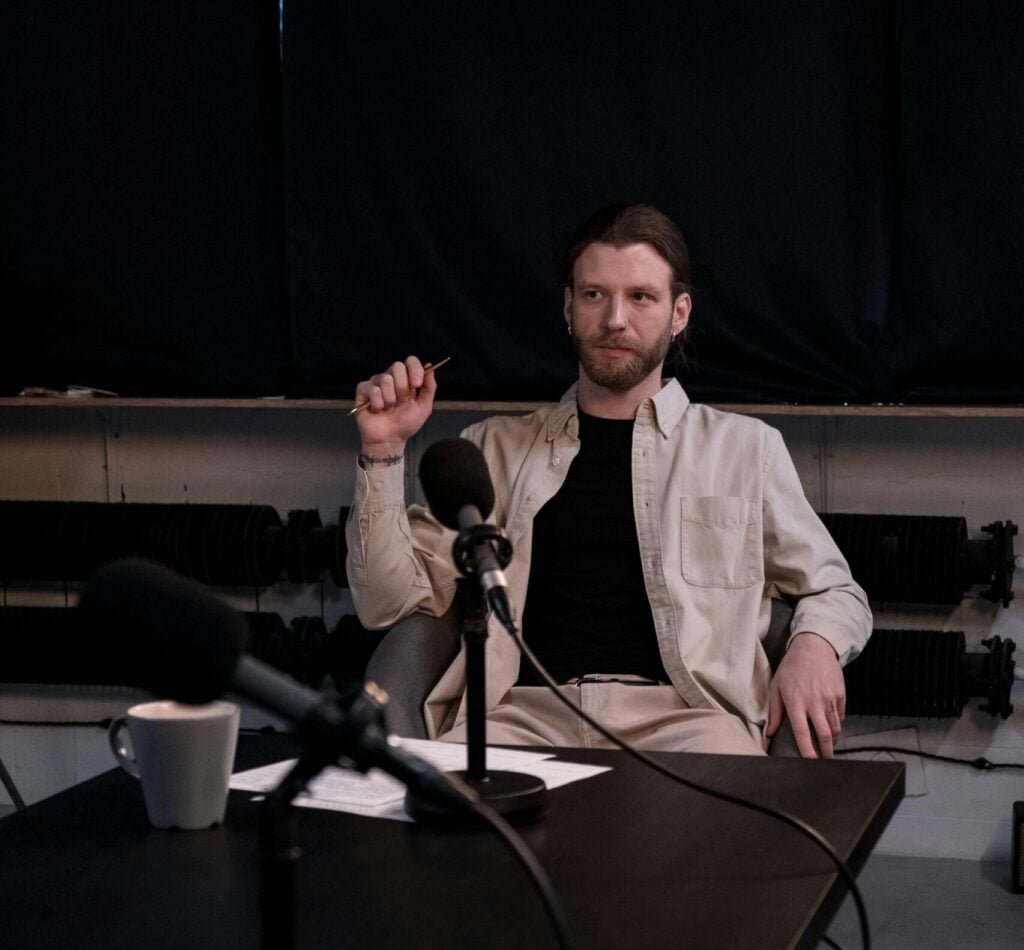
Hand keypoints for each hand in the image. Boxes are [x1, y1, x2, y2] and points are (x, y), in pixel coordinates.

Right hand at [353, 356, 437, 455]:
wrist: (390, 439)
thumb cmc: (406, 423)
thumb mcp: (424, 407)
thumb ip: (429, 387)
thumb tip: (429, 365)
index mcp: (406, 379)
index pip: (410, 361)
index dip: (414, 369)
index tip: (416, 384)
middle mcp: (391, 378)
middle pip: (397, 366)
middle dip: (402, 387)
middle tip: (401, 402)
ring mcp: (376, 383)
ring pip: (385, 379)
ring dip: (390, 399)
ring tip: (389, 409)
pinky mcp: (363, 390)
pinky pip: (372, 389)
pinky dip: (377, 403)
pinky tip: (377, 410)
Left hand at [766, 632, 844, 758]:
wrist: (813, 647)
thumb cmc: (791, 667)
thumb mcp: (777, 686)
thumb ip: (775, 712)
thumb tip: (770, 733)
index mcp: (796, 702)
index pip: (802, 732)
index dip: (807, 751)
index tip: (809, 763)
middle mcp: (814, 702)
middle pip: (824, 734)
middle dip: (826, 752)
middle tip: (825, 762)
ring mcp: (829, 698)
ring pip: (835, 727)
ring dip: (832, 739)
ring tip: (827, 746)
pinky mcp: (840, 693)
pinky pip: (840, 715)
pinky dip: (837, 723)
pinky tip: (832, 726)